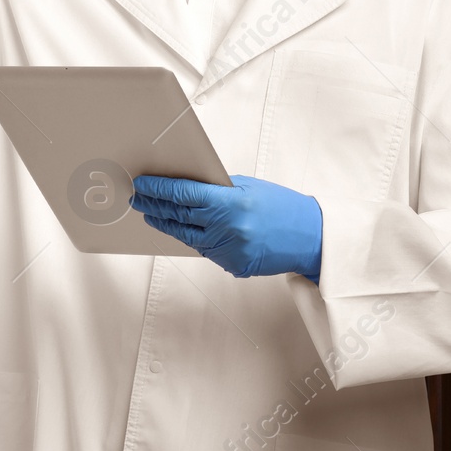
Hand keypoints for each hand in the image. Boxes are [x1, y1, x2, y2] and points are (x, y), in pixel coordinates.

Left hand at [131, 174, 322, 282]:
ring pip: (186, 236)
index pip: (183, 194)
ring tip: (152, 215)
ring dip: (167, 225)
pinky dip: (192, 239)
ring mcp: (228, 250)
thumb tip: (186, 185)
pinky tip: (181, 230)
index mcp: (231, 203)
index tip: (142, 185)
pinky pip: (204, 251)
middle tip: (139, 199)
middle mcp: (227, 228)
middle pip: (179, 216)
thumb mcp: (249, 187)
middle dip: (155, 207)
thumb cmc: (282, 207)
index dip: (158, 189)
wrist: (311, 238)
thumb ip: (217, 188)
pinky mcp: (232, 265)